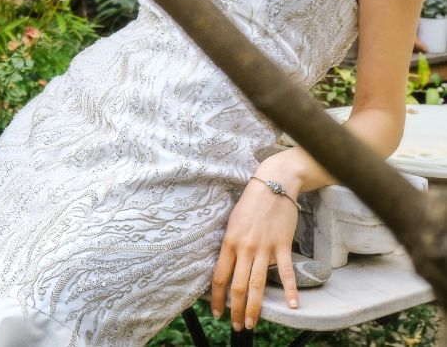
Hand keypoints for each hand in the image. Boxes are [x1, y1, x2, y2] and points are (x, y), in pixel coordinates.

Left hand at [210, 176, 299, 330]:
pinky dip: (290, 290)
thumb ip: (230, 244)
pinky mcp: (282, 245)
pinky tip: (292, 306)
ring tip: (252, 324)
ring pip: (257, 284)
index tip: (218, 313)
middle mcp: (245, 247)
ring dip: (254, 307)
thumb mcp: (233, 221)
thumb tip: (226, 265)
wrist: (273, 184)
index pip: (220, 276)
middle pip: (238, 285)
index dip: (218, 298)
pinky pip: (285, 272)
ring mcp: (264, 247)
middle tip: (237, 326)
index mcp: (229, 241)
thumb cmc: (251, 202)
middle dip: (236, 310)